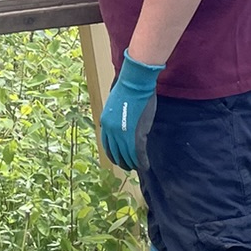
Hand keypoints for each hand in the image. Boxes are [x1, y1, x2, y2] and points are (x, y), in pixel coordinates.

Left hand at [100, 50, 164, 170]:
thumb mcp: (114, 102)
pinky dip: (142, 161)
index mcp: (105, 123)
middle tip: (129, 166)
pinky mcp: (135, 135)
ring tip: (139, 167)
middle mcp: (111, 131)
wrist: (134, 82)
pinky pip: (138, 154)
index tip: (119, 159)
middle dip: (123, 162)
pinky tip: (145, 165)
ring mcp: (123, 134)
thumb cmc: (127, 87)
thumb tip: (119, 116)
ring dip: (133, 164)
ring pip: (127, 156)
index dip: (114, 154)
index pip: (107, 145)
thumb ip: (115, 113)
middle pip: (116, 153)